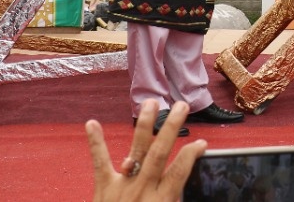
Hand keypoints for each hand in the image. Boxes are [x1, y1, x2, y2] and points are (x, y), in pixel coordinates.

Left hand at [86, 99, 203, 201]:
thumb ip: (174, 200)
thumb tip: (183, 191)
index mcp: (162, 201)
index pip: (181, 169)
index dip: (192, 153)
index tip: (201, 142)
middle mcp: (143, 189)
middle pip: (160, 152)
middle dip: (171, 127)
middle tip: (181, 105)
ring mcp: (123, 186)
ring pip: (136, 150)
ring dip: (144, 125)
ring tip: (150, 102)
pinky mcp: (103, 188)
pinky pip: (100, 163)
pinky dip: (95, 143)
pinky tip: (91, 123)